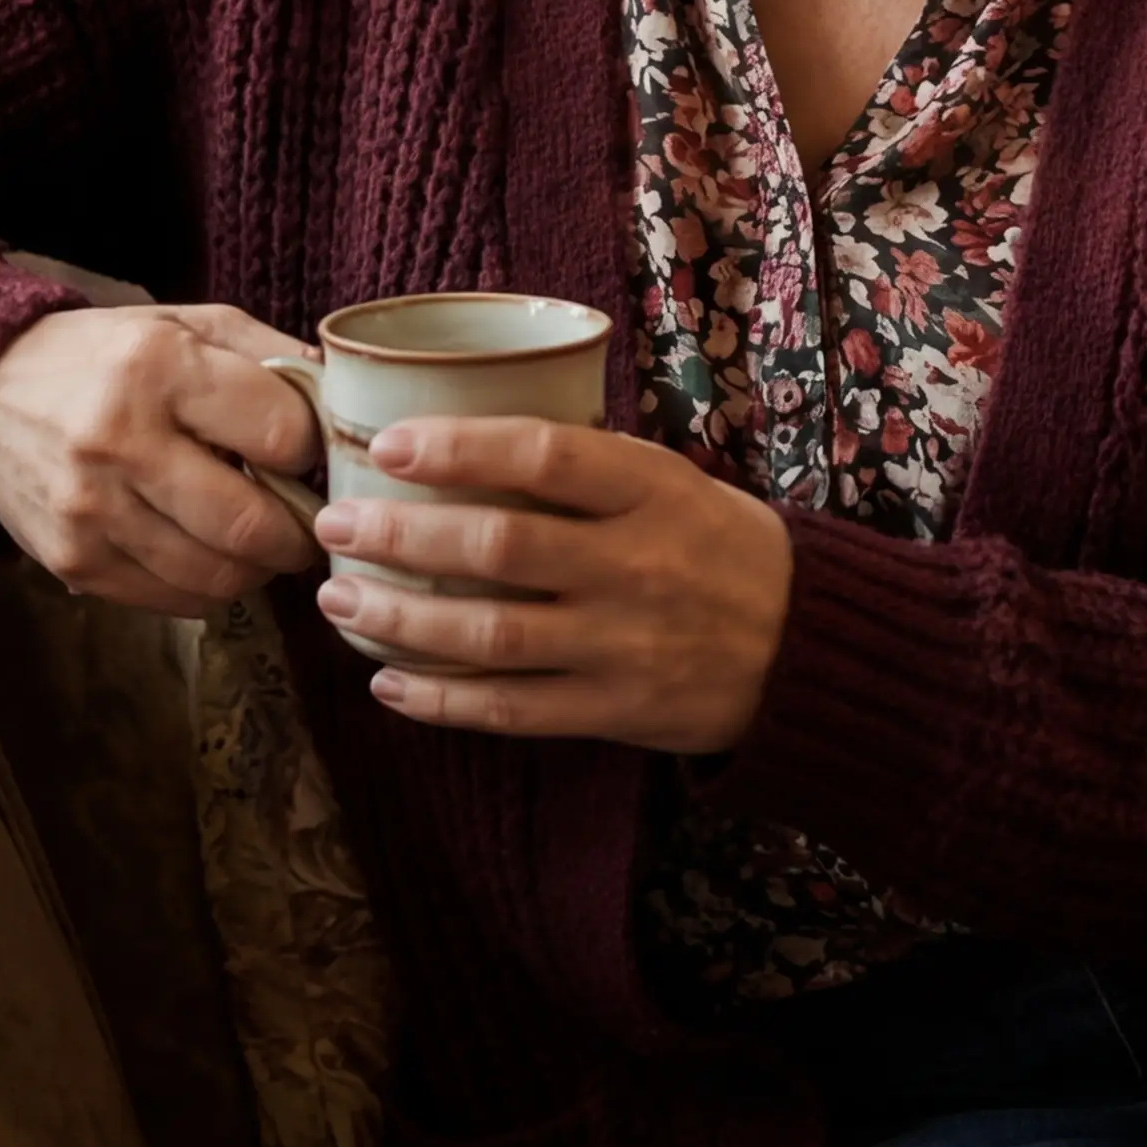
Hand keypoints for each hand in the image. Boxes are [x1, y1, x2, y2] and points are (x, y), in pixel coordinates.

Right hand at [0, 303, 323, 613]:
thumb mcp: (183, 324)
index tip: (303, 451)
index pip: (281, 432)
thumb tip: (345, 402)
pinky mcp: (72, 562)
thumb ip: (268, 354)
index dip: (309, 448)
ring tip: (258, 540)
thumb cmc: (101, 358)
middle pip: (252, 524)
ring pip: (217, 576)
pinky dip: (207, 587)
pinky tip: (206, 553)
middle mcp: (119, 440)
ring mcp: (90, 510)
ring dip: (257, 568)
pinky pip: (173, 599)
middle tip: (306, 522)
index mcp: (157, 367)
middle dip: (298, 533)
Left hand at [316, 418, 792, 755]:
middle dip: (402, 536)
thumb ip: (585, 466)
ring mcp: (624, 645)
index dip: (459, 448)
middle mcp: (636, 567)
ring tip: (340, 601)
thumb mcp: (672, 481)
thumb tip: (462, 434)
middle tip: (336, 524)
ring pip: (492, 636)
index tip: (389, 443)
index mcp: (652, 492)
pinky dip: (442, 699)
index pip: (544, 457)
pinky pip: (512, 710)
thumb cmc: (721, 546)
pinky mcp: (616, 711)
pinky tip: (388, 682)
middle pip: (499, 548)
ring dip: (401, 619)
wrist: (810, 646)